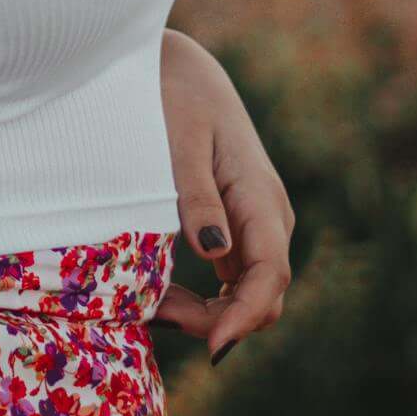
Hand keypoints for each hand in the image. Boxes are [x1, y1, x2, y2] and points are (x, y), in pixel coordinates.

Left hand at [152, 29, 295, 366]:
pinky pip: (229, 280)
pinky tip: (157, 295)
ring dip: (205, 314)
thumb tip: (216, 254)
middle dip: (216, 322)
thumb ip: (198, 196)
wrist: (183, 69)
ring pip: (245, 294)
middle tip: (154, 318)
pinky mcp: (236, 228)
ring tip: (147, 308)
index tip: (211, 346)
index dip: (244, 316)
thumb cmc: (177, 97)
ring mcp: (254, 226)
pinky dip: (200, 299)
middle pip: (261, 296)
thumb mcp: (182, 141)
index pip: (269, 275)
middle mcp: (268, 219)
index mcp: (260, 198)